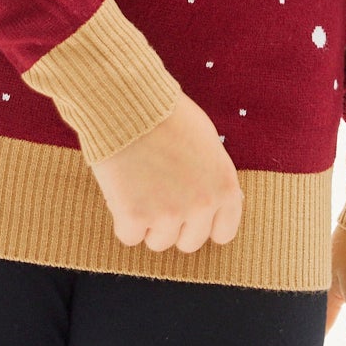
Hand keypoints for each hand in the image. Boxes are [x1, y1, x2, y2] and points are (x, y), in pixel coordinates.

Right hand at [89, 92, 242, 254]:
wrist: (127, 103)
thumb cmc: (165, 114)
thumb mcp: (206, 141)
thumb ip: (213, 176)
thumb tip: (215, 201)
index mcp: (224, 186)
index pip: (223, 232)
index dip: (203, 224)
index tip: (188, 215)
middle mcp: (201, 205)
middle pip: (189, 242)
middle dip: (173, 224)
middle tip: (156, 195)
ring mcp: (168, 213)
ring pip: (158, 241)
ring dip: (146, 221)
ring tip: (138, 186)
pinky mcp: (135, 216)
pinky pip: (128, 236)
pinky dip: (122, 218)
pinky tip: (121, 190)